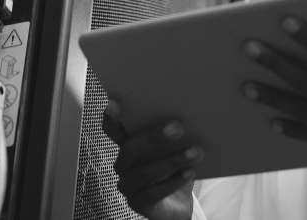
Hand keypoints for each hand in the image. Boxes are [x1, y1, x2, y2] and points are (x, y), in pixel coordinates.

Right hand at [102, 100, 202, 219]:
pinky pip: (153, 193)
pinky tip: (189, 172)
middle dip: (153, 137)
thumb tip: (188, 113)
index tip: (114, 103)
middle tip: (178, 128)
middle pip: (130, 148)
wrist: (178, 203)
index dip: (111, 118)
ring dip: (171, 160)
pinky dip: (173, 181)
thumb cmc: (173, 167)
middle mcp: (123, 164)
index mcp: (127, 144)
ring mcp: (128, 185)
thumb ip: (172, 132)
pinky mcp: (138, 204)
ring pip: (143, 172)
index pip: (113, 130)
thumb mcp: (173, 147)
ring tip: (195, 152)